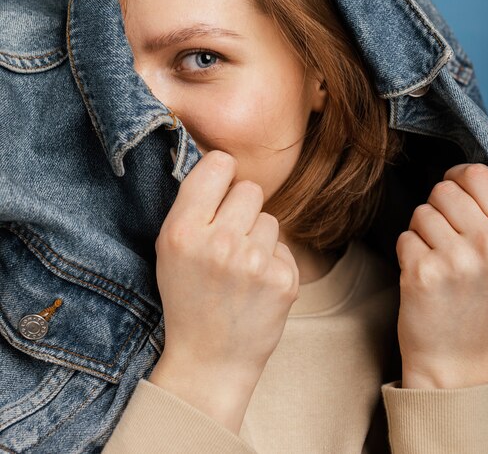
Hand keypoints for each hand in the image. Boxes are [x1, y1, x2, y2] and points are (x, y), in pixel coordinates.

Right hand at [153, 150, 298, 387]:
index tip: (220, 189)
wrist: (209, 361)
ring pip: (269, 218)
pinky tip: (256, 286)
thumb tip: (222, 162)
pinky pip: (284, 246)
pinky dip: (273, 262)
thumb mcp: (169, 249)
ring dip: (257, 238)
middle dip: (241, 209)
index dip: (221, 173)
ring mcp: (253, 263)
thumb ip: (192, 206)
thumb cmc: (187, 298)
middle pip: (250, 188)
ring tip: (240, 269)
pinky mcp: (283, 280)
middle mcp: (218, 243)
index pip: (219, 164)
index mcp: (182, 231)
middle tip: (229, 239)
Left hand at [395, 163, 487, 387]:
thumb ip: (486, 218)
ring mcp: (455, 259)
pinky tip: (424, 276)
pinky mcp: (422, 273)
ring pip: (420, 213)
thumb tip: (458, 175)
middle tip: (445, 242)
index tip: (453, 192)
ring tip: (437, 262)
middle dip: (437, 210)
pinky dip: (408, 253)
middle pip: (442, 190)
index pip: (477, 175)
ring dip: (421, 233)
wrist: (457, 361)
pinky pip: (404, 238)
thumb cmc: (476, 305)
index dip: (457, 178)